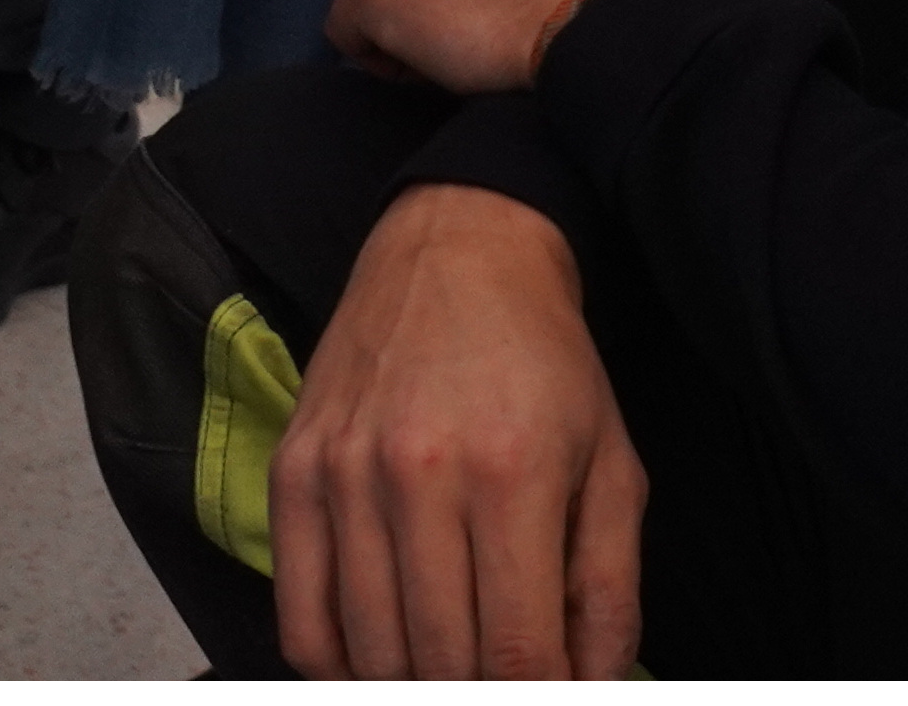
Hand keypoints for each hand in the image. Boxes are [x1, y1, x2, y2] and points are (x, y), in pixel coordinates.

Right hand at [270, 185, 646, 679]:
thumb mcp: (613, 464)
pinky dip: (338, 664)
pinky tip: (380, 652)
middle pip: (441, 665)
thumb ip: (611, 591)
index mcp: (514, 474)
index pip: (517, 657)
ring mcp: (346, 471)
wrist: (459, 246)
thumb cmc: (546, 363)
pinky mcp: (294, 467)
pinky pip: (299, 619)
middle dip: (477, 691)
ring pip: (371, 654)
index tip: (541, 693)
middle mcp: (420, 472)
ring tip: (448, 659)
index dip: (532, 702)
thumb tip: (587, 690)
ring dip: (413, 680)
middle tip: (496, 669)